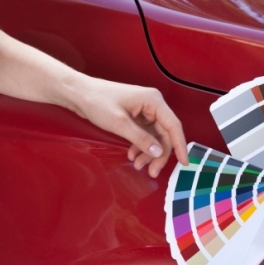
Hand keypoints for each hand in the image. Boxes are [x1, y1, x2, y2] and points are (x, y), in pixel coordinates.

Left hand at [74, 78, 188, 177]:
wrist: (78, 94)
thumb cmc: (97, 100)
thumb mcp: (119, 123)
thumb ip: (141, 139)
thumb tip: (158, 152)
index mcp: (153, 101)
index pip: (173, 126)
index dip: (180, 145)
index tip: (184, 162)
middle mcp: (153, 105)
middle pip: (164, 135)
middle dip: (159, 154)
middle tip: (153, 171)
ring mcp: (145, 112)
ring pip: (155, 138)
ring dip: (148, 153)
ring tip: (138, 165)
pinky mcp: (137, 118)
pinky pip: (145, 136)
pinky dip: (140, 147)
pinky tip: (132, 155)